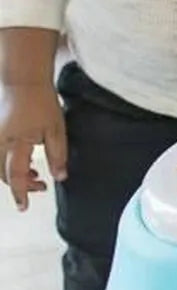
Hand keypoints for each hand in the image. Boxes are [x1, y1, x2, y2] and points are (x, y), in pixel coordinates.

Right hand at [0, 81, 66, 210]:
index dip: (21, 193)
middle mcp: (0, 143)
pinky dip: (11, 165)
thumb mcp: (56, 130)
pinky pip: (0, 156)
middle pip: (4, 174)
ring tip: (38, 177)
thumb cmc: (42, 104)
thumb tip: (59, 178)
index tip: (24, 207)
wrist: (23, 82)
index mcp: (16, 143)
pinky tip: (28, 164)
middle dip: (20, 185)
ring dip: (15, 175)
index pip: (16, 175)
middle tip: (41, 188)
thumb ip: (57, 155)